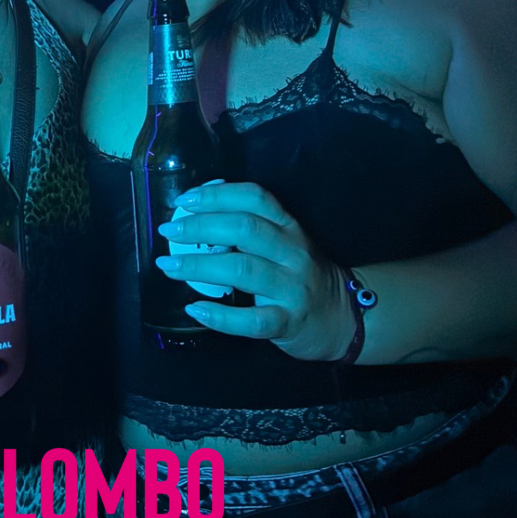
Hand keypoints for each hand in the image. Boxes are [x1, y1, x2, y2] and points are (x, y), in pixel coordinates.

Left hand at [155, 181, 352, 360]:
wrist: (346, 319)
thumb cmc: (301, 275)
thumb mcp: (285, 243)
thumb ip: (252, 228)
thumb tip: (197, 213)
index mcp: (289, 227)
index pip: (254, 198)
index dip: (217, 195)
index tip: (185, 200)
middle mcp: (292, 252)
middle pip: (245, 229)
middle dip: (201, 227)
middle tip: (170, 232)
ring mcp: (292, 287)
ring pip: (243, 269)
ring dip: (200, 266)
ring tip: (170, 266)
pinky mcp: (289, 322)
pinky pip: (252, 320)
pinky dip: (220, 315)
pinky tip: (195, 309)